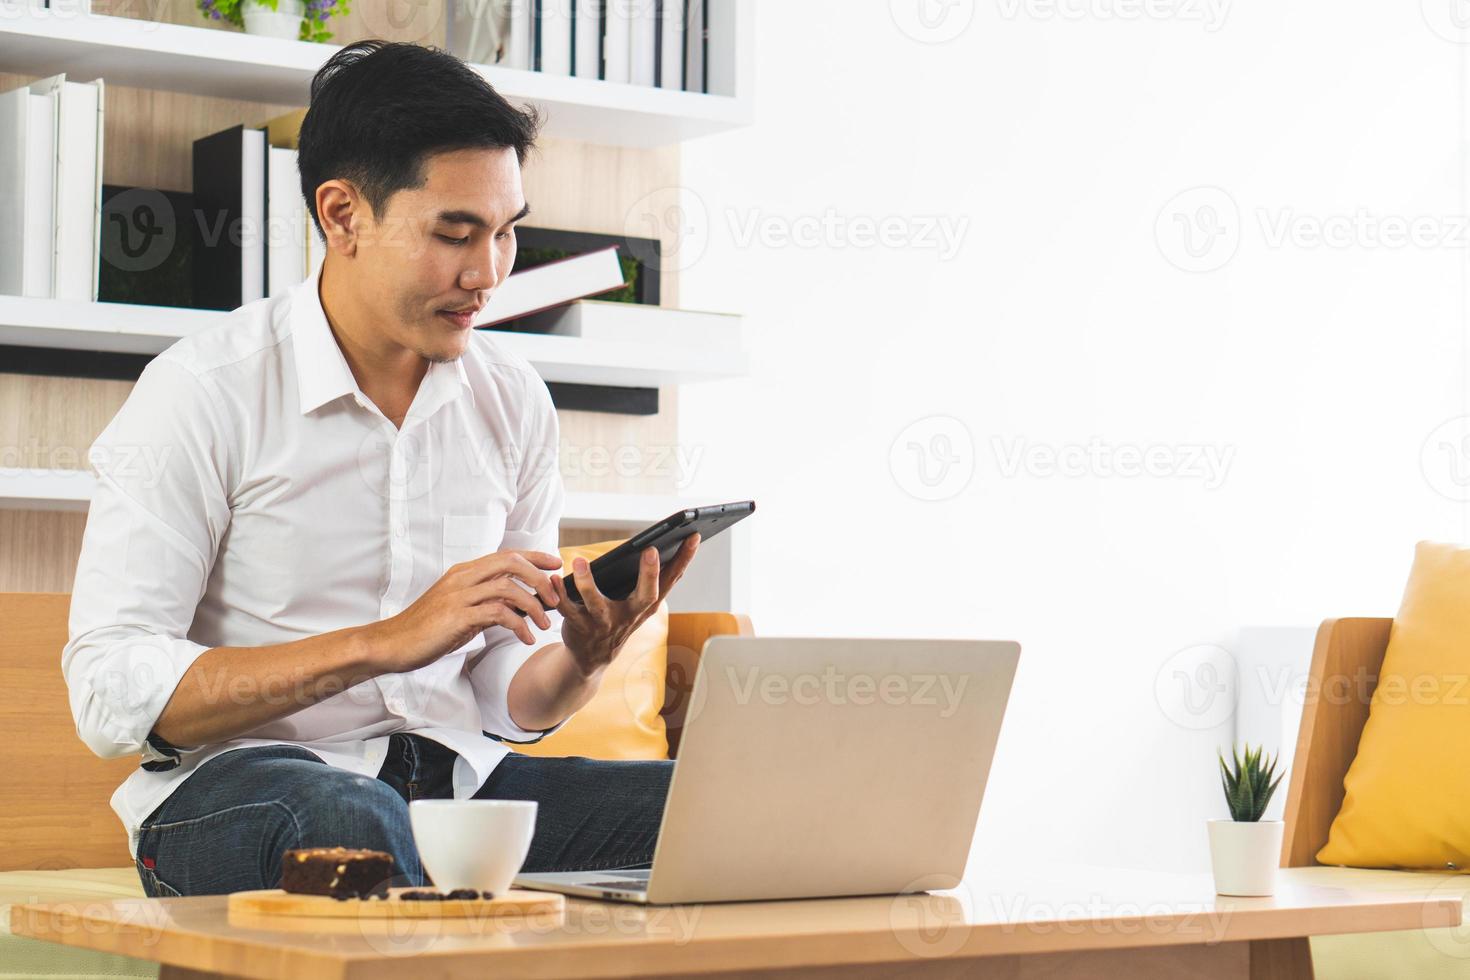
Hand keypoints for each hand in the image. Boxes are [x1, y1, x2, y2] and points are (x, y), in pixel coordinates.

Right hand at [368, 549, 562, 672]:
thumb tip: (516, 603)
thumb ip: (485, 601)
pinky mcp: (457, 616)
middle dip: (539, 578)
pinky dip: (518, 625)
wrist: (392, 644)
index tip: (556, 563)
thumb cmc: (426, 629)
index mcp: (464, 572)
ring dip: (533, 606)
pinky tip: (525, 638)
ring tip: (544, 625)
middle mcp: (463, 578)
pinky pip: (498, 614)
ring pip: (508, 587)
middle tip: (554, 598)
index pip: (506, 554)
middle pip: (511, 563)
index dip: (535, 556)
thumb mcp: (459, 609)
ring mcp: (459, 595)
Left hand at [554, 535, 699, 677]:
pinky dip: (560, 594)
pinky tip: (553, 578)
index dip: (685, 559)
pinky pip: (568, 610)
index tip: (694, 536)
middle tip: (651, 550)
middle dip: (649, 574)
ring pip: (597, 604)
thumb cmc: (617, 620)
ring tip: (580, 560)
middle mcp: (630, 615)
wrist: (591, 658)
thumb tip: (663, 547)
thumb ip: (649, 580)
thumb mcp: (639, 605)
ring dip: (587, 583)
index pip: (671, 580)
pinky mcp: (580, 628)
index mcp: (647, 605)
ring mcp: (605, 624)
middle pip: (645, 596)